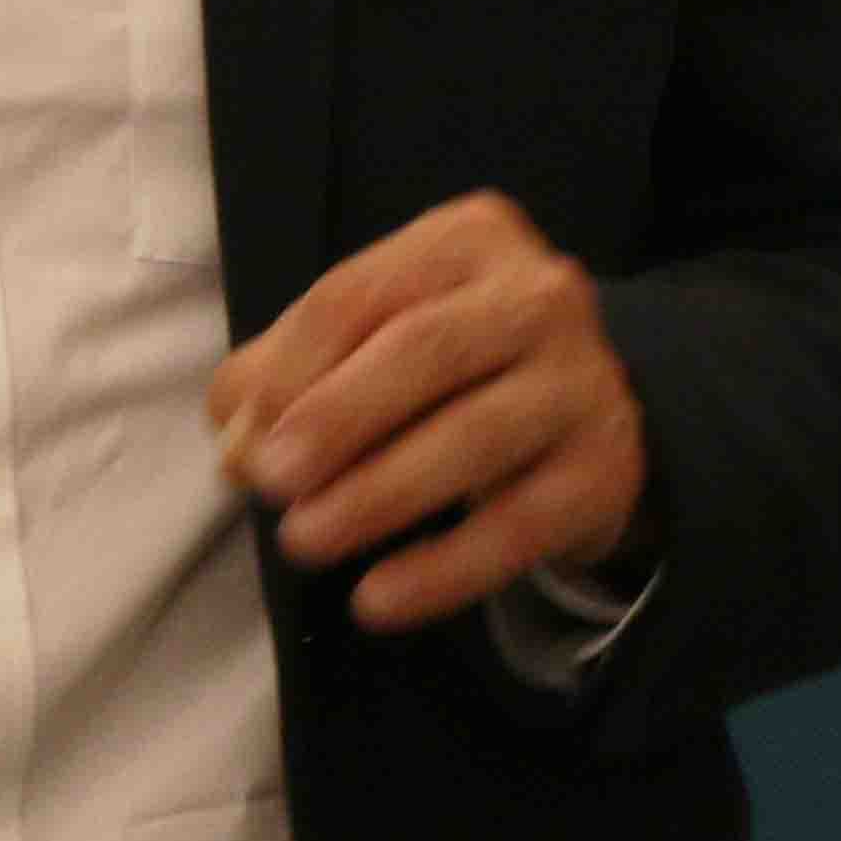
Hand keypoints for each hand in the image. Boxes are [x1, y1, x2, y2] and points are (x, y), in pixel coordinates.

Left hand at [205, 190, 648, 632]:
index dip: (290, 369)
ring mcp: (583, 378)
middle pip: (425, 349)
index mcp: (467, 239)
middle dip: (336, 418)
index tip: (241, 441)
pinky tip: (376, 600)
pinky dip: (441, 569)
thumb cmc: (451, 366)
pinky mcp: (605, 468)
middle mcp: (538, 294)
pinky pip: (517, 525)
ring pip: (475, 436)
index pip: (359, 293)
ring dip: (377, 495)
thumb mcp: (370, 339)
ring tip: (305, 541)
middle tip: (270, 484)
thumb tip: (236, 445)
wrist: (585, 413)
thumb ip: (287, 375)